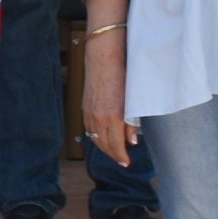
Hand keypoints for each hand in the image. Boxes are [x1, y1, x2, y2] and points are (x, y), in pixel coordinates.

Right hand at [81, 34, 137, 167]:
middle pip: (104, 144)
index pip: (116, 145)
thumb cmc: (121, 74)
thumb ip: (132, 122)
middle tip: (122, 159)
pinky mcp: (85, 106)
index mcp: (112, 116)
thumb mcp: (132, 100)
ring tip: (113, 151)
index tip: (127, 162)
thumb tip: (133, 141)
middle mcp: (98, 117)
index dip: (121, 156)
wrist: (104, 56)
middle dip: (113, 154)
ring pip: (95, 137)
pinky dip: (95, 136)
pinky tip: (101, 136)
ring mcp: (89, 112)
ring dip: (104, 147)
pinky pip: (89, 128)